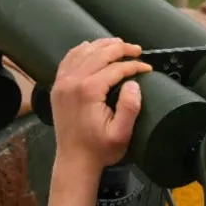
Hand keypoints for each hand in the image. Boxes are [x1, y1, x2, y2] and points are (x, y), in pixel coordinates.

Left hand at [43, 38, 151, 205]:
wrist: (74, 161)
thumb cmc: (100, 150)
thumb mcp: (121, 134)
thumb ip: (130, 107)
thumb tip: (134, 82)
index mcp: (89, 90)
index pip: (115, 68)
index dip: (134, 65)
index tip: (147, 68)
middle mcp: (73, 82)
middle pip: (99, 54)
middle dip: (120, 49)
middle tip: (137, 49)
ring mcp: (62, 83)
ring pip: (83, 52)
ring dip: (102, 45)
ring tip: (119, 44)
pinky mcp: (58, 87)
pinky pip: (68, 60)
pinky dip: (80, 50)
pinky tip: (90, 47)